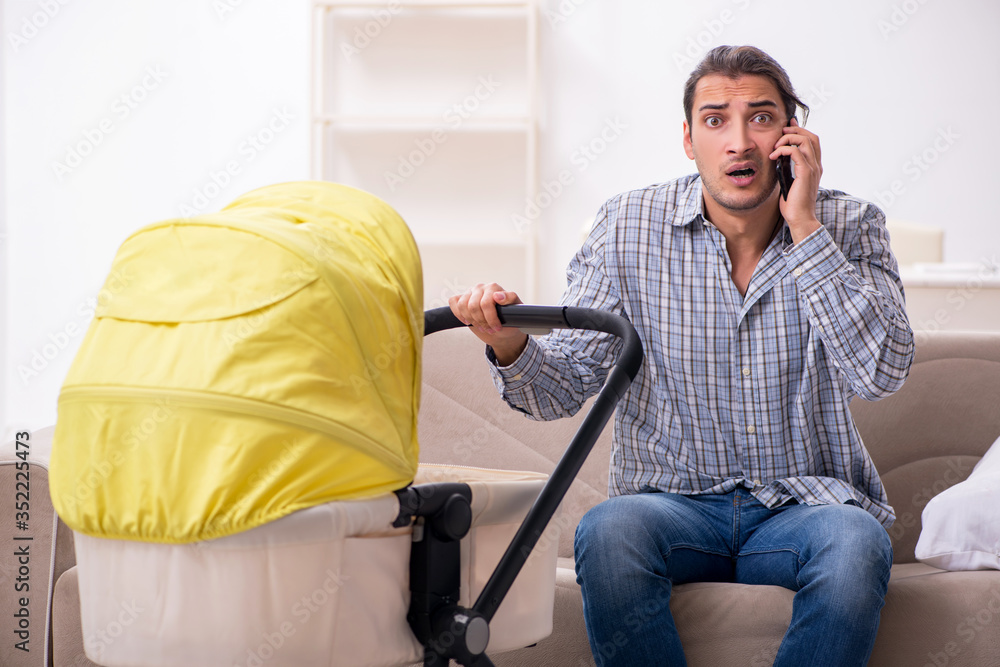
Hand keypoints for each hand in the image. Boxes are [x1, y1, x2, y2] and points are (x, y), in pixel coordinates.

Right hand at [448, 283, 527, 364]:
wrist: (501, 328)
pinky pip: (454, 302)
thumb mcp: (516, 311)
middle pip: (473, 306)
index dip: (491, 318)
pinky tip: (467, 320)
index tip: (497, 328)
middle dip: (482, 321)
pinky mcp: (461, 297)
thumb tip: (498, 295)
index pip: (486, 303)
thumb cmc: (509, 319)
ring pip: (463, 305)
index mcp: (494, 287)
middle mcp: (481, 287)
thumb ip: (510, 299)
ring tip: (481, 326)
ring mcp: (470, 292)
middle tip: (490, 329)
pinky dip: (459, 313)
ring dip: (471, 320)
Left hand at [770, 117, 821, 243]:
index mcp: (814, 167)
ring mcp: (813, 168)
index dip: (801, 130)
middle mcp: (816, 165)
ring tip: (775, 145)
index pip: (812, 141)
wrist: (800, 218)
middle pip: (811, 136)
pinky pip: (796, 152)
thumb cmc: (793, 204)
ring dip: (788, 138)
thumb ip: (788, 171)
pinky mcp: (806, 173)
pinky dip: (783, 149)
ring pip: (805, 140)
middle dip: (795, 130)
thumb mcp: (789, 183)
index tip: (788, 126)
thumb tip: (778, 162)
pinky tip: (773, 156)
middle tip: (781, 132)